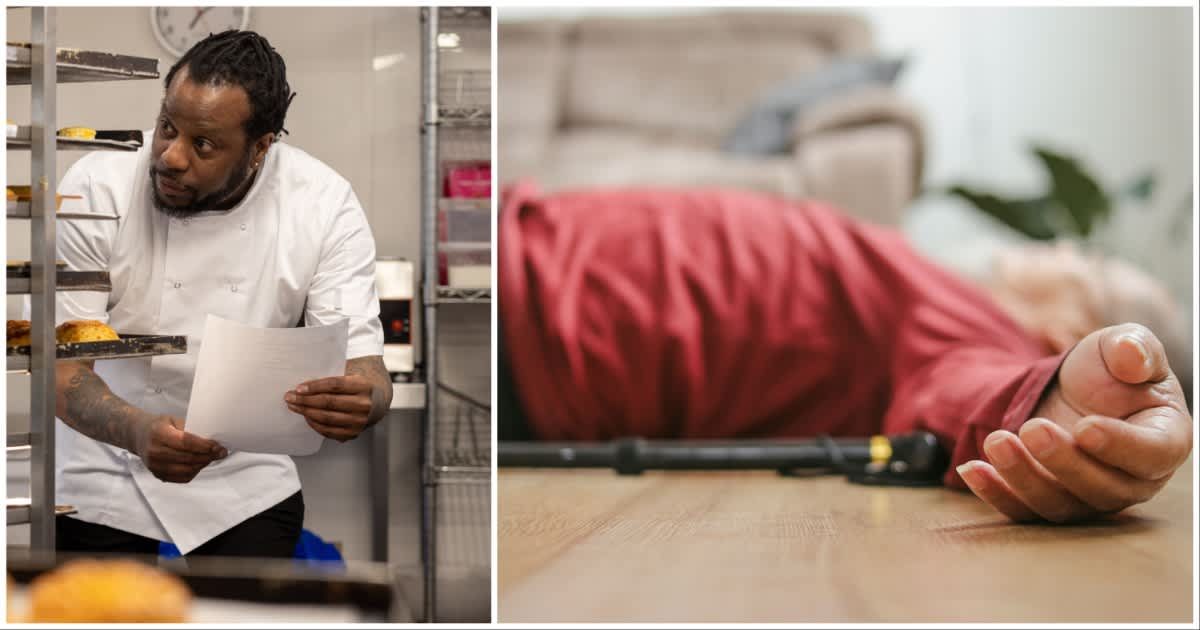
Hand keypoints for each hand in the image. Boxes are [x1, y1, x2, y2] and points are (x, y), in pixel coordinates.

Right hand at [134, 415, 227, 483]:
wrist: (138, 435)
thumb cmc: (158, 426)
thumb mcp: (173, 420)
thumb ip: (190, 429)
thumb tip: (212, 440)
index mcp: (159, 434)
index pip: (186, 442)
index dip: (204, 446)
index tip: (218, 447)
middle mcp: (155, 451)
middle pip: (188, 458)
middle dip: (208, 456)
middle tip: (221, 453)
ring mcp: (155, 466)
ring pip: (186, 470)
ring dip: (203, 465)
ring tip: (211, 457)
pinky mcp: (158, 475)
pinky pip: (181, 478)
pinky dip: (194, 472)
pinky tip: (199, 464)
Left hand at [285, 375, 374, 441]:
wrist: (378, 402)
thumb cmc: (358, 386)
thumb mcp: (351, 376)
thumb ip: (332, 380)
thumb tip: (303, 387)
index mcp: (363, 386)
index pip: (335, 385)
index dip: (315, 386)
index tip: (298, 388)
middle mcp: (363, 405)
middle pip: (328, 402)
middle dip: (305, 400)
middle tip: (290, 397)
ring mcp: (359, 421)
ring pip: (326, 418)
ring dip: (306, 412)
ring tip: (294, 406)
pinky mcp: (353, 433)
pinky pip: (329, 431)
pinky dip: (315, 424)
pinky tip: (307, 417)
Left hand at [958, 323, 1192, 522]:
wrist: (1069, 389)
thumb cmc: (1107, 369)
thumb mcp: (1121, 345)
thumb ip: (1135, 347)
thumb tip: (1133, 358)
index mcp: (1164, 439)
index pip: (1153, 454)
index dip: (1121, 446)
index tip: (1085, 427)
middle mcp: (1132, 479)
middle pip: (1102, 488)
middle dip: (1064, 461)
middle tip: (1032, 428)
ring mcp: (1088, 497)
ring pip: (1060, 505)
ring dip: (1024, 477)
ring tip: (996, 441)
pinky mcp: (1049, 501)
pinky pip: (1023, 511)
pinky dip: (996, 493)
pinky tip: (972, 468)